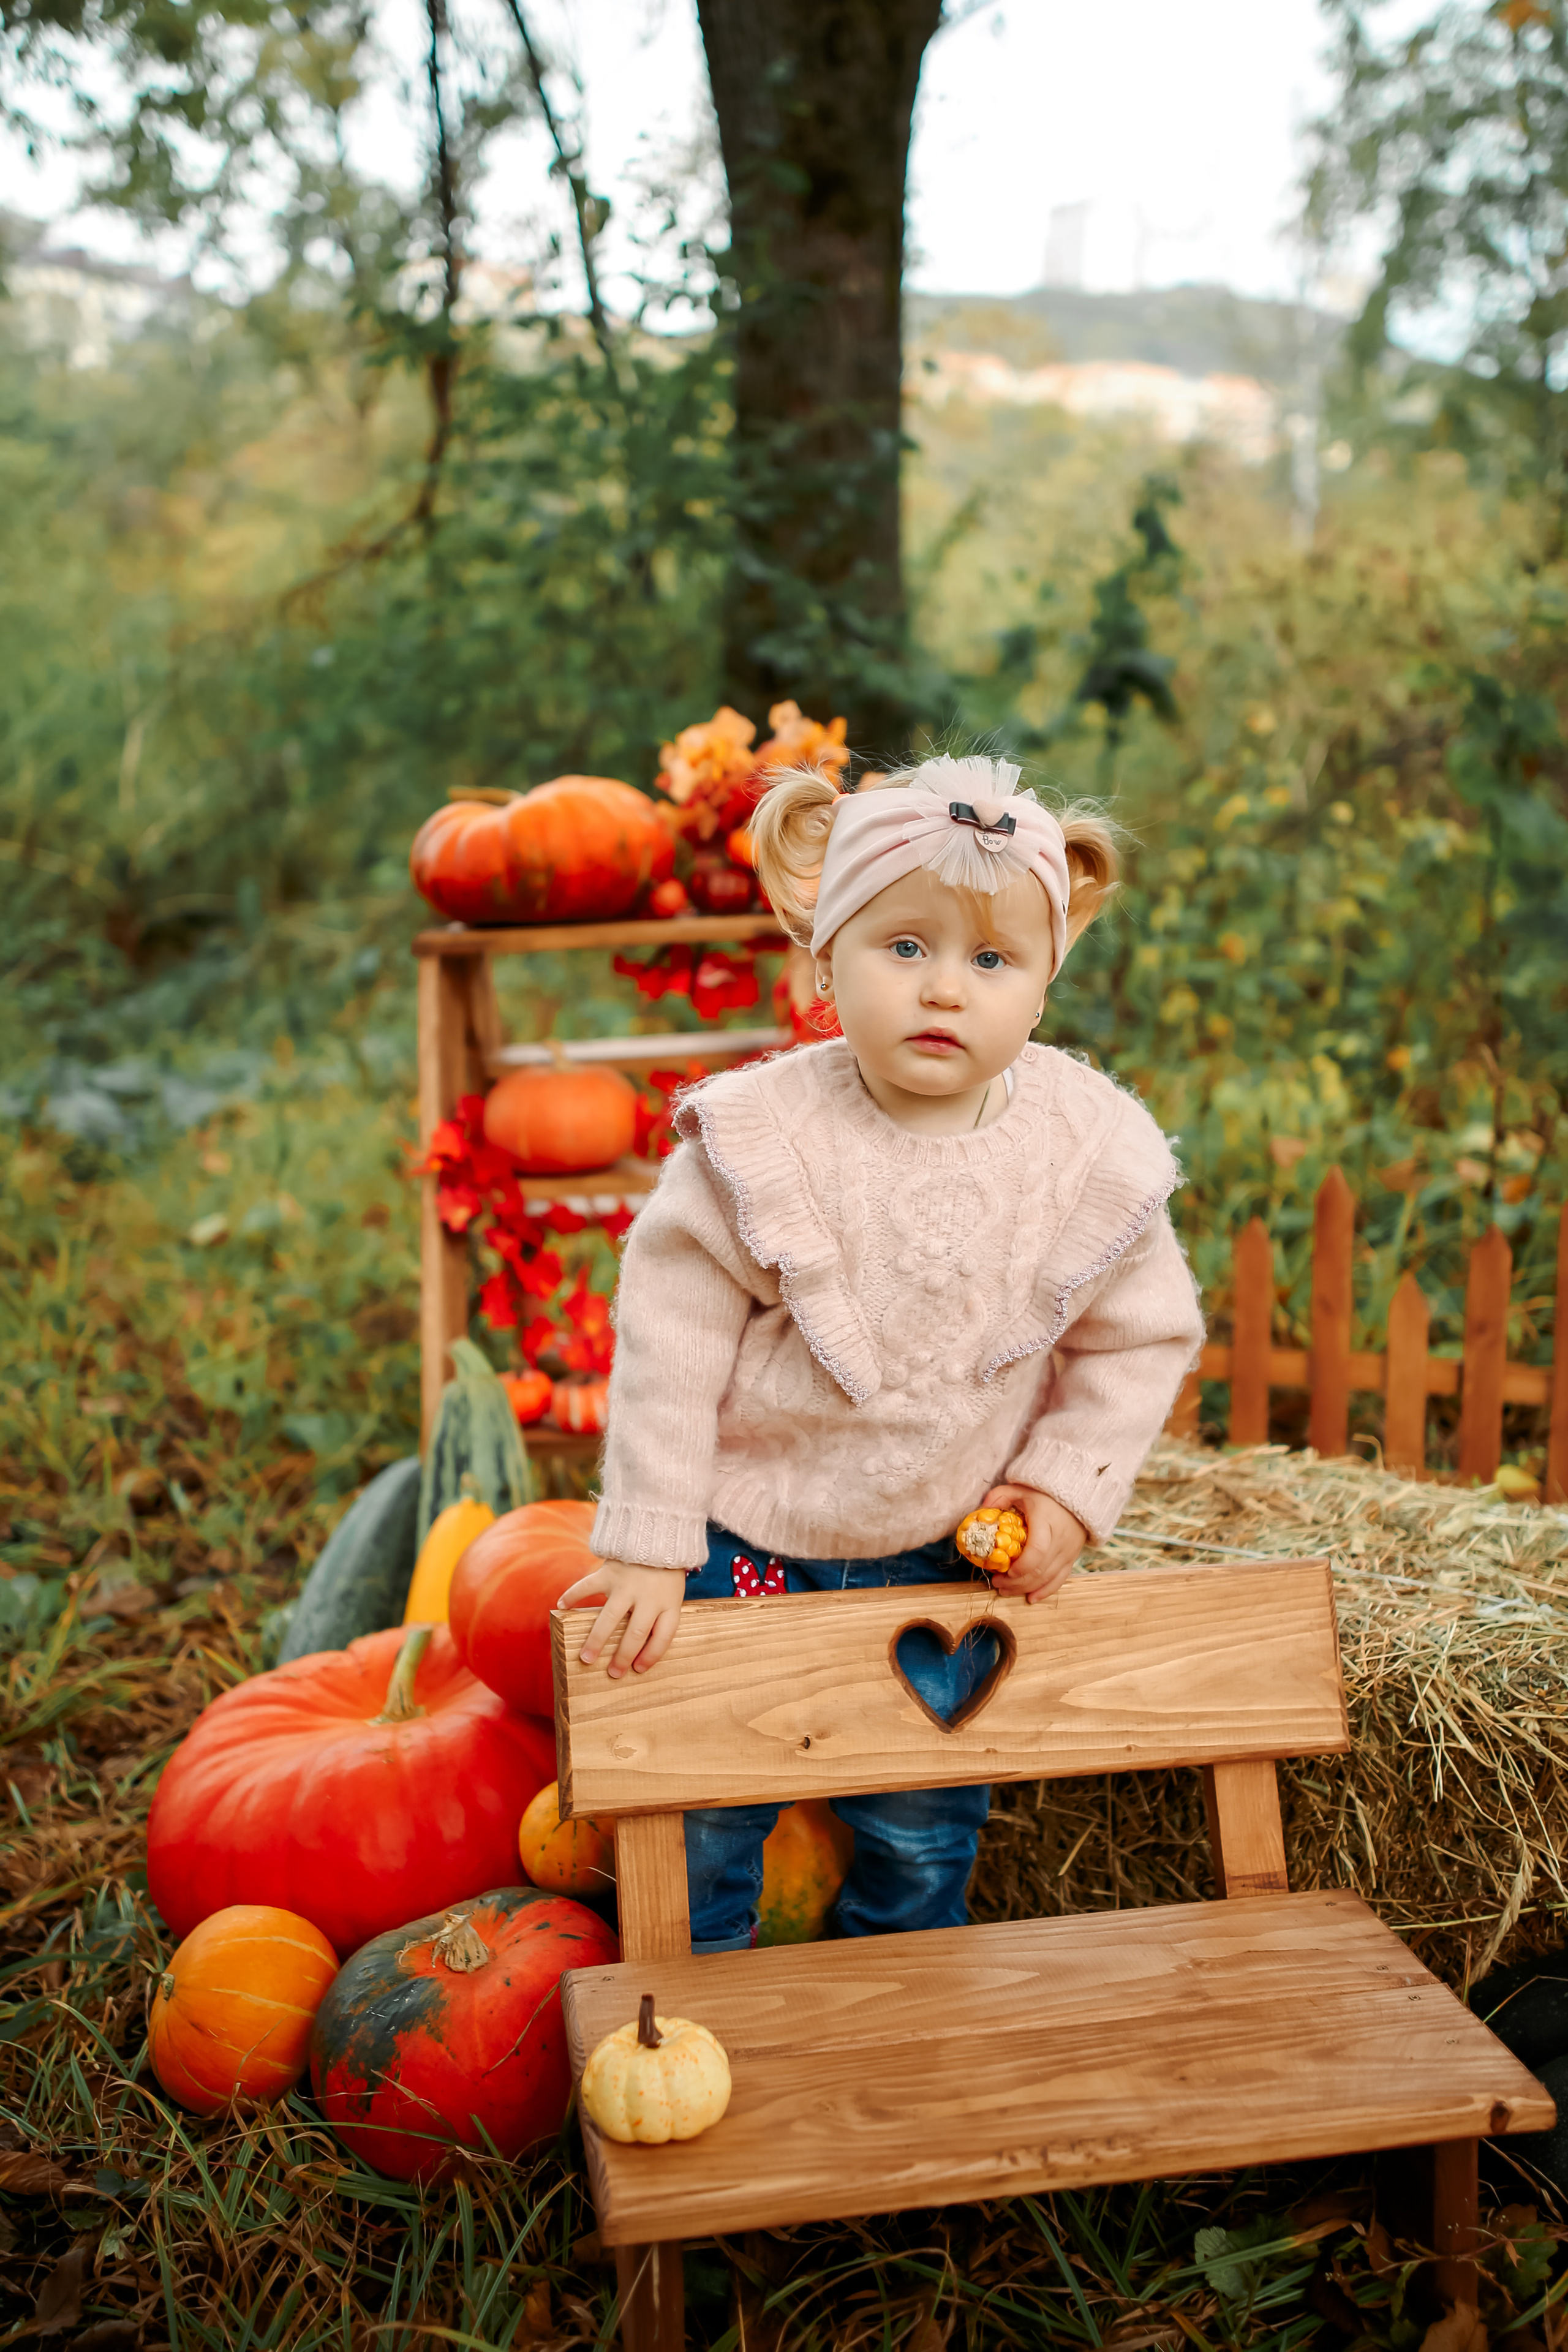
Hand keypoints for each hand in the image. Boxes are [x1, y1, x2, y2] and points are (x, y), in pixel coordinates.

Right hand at [559, 1558, 686, 1678]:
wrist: (658, 1536)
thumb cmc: (664, 1574)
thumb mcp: (673, 1595)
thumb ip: (660, 1616)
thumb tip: (639, 1650)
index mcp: (669, 1603)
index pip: (663, 1636)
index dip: (651, 1656)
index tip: (638, 1670)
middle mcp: (648, 1596)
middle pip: (636, 1632)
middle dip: (622, 1656)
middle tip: (612, 1673)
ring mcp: (627, 1584)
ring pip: (610, 1616)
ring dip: (597, 1639)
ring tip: (586, 1658)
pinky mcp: (609, 1572)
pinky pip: (588, 1585)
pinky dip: (573, 1595)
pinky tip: (561, 1606)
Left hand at [978, 1485, 1086, 1603]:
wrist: (1077, 1499)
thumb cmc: (1045, 1495)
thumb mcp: (1020, 1489)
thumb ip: (999, 1496)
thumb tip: (981, 1511)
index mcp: (1046, 1521)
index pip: (1037, 1550)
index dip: (1020, 1567)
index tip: (1003, 1572)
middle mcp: (1060, 1539)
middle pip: (1040, 1569)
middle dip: (1016, 1582)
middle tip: (997, 1584)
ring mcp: (1068, 1551)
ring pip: (1048, 1578)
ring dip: (1026, 1588)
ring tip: (1006, 1590)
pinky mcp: (1072, 1559)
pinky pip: (1060, 1580)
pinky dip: (1045, 1591)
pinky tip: (1031, 1598)